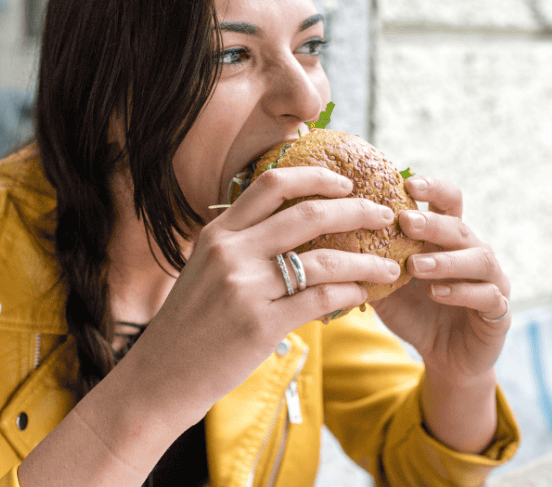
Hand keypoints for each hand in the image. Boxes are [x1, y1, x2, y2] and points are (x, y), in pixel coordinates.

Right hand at [127, 166, 401, 421]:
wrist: (161, 375)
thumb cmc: (189, 323)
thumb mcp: (205, 269)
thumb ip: (241, 245)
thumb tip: (293, 227)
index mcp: (218, 232)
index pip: (271, 184)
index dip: (315, 176)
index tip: (344, 182)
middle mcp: (230, 252)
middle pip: (307, 214)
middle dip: (356, 210)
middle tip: (384, 216)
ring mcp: (244, 288)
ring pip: (323, 260)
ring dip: (366, 261)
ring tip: (390, 266)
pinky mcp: (259, 325)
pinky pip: (320, 300)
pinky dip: (350, 293)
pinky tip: (364, 295)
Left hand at [369, 176, 510, 382]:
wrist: (444, 358)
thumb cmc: (415, 313)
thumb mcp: (386, 285)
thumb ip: (371, 261)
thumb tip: (331, 235)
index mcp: (448, 239)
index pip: (448, 202)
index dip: (433, 188)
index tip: (408, 183)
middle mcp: (474, 253)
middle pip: (460, 227)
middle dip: (433, 222)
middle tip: (405, 220)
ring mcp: (492, 280)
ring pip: (479, 259)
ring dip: (445, 259)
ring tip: (415, 266)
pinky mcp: (498, 311)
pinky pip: (487, 296)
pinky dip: (461, 292)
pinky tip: (436, 292)